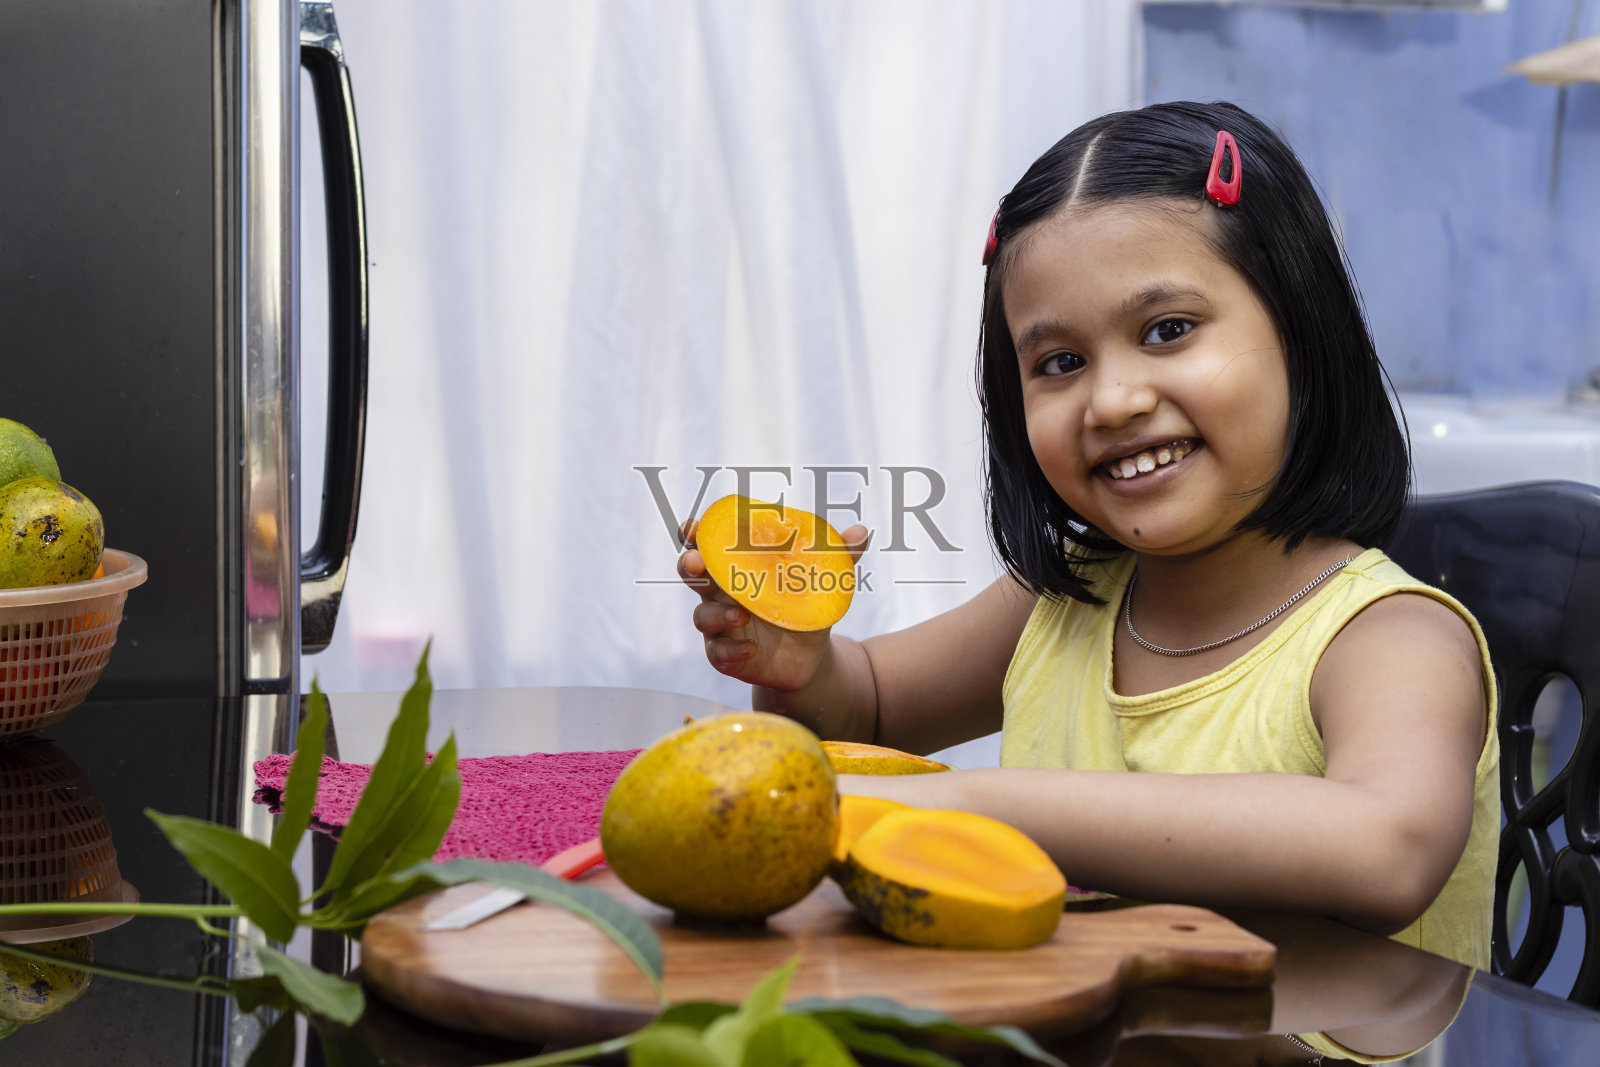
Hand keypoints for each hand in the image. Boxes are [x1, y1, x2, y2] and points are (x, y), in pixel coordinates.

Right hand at [678, 518, 869, 690]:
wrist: (811, 657)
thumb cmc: (805, 607)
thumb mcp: (822, 581)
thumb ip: (837, 556)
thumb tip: (862, 532)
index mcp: (737, 566)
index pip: (706, 544)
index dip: (695, 534)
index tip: (696, 527)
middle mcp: (721, 593)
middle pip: (691, 574)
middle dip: (690, 565)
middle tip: (697, 562)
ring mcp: (720, 626)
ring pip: (702, 616)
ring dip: (717, 613)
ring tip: (741, 614)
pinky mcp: (726, 655)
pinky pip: (717, 653)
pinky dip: (731, 649)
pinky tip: (751, 647)